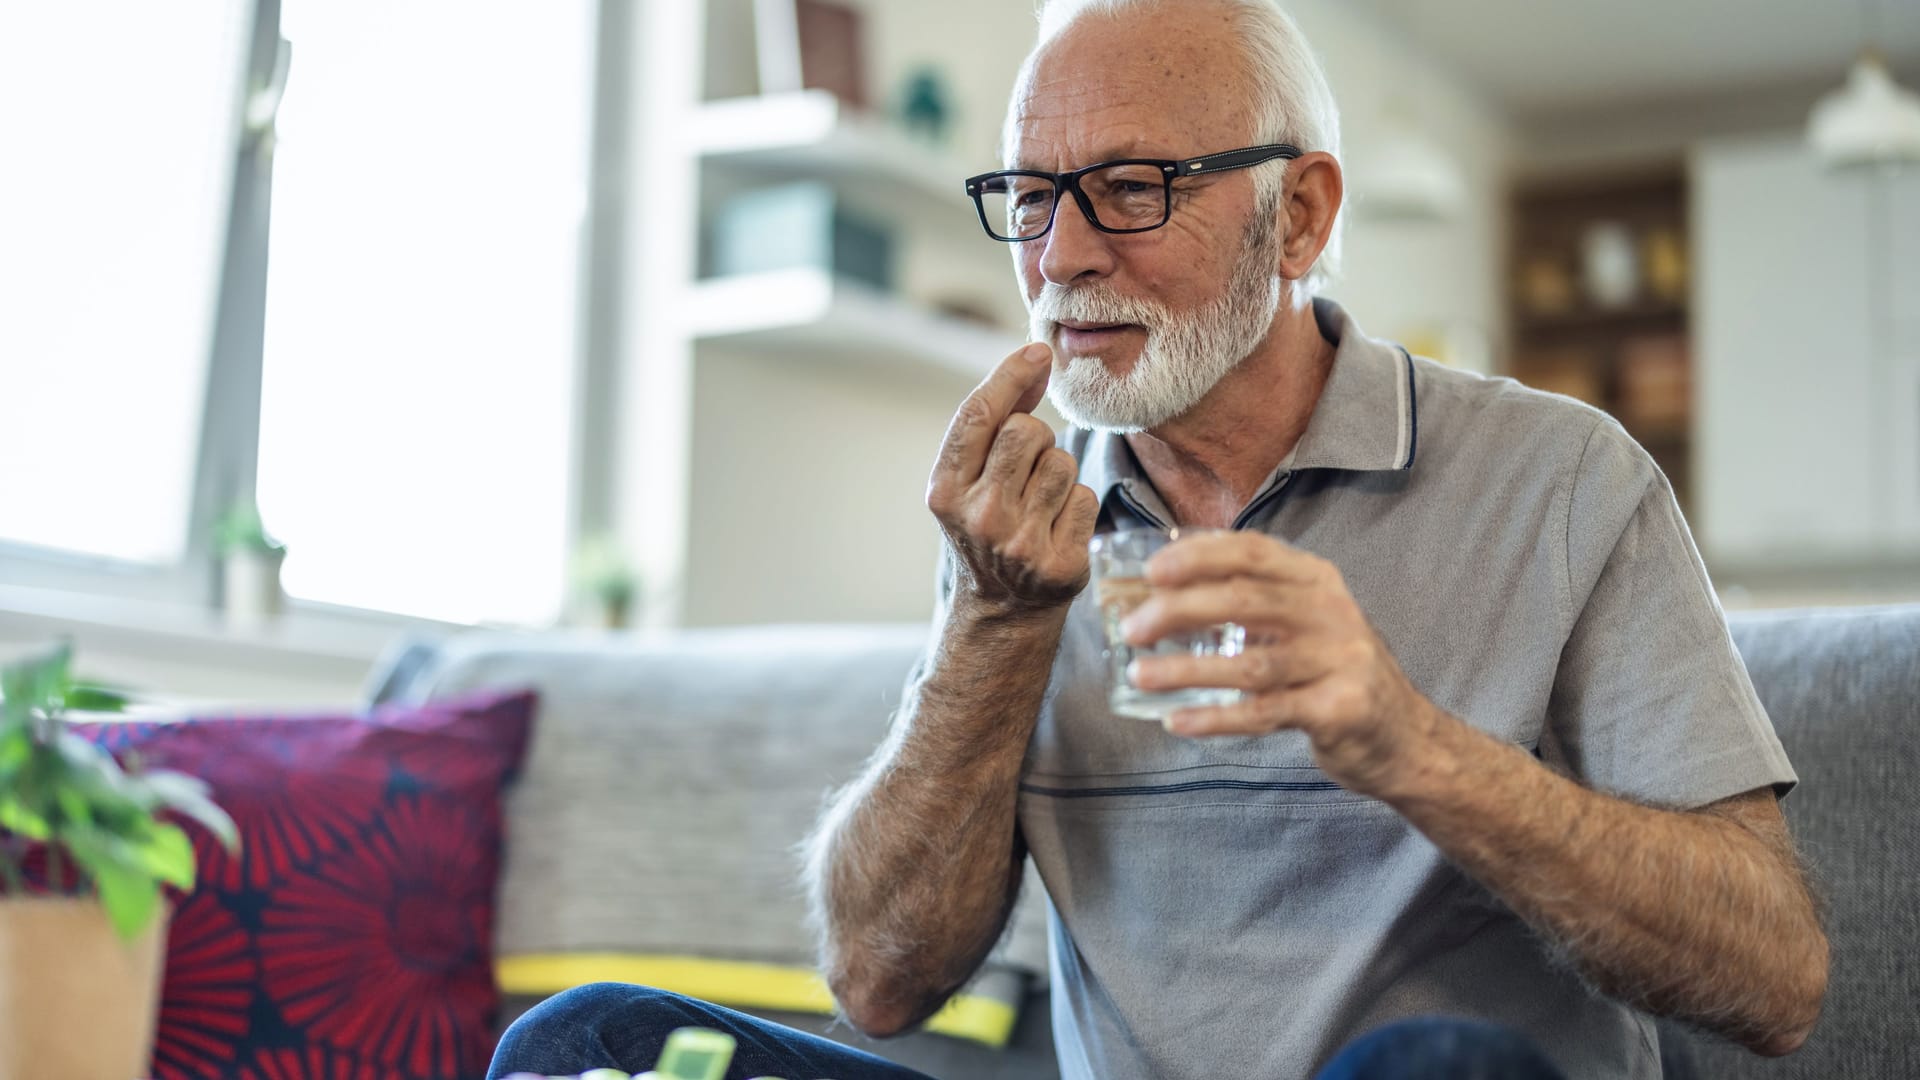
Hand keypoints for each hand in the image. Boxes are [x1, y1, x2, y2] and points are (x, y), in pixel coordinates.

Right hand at [927, 343, 1100, 617]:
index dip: (1010, 375)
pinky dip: (1077, 506)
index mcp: (944, 490)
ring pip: (1062, 463)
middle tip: (1025, 469)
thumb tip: (1036, 359)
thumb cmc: (987, 525)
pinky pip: (1086, 498)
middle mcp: (978, 517)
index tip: (1038, 352)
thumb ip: (995, 422)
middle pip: (1027, 431)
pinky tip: (1057, 527)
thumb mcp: (970, 479)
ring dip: (1059, 474)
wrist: (1000, 609)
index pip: (978, 416)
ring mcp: (1019, 544)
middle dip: (1035, 438)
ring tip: (1040, 503)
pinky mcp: (1059, 564)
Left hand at [1121, 531, 1442, 796]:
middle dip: (1179, 611)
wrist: (1404, 737)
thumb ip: (1251, 603)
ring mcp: (1339, 661)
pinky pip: (1266, 712)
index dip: (1199, 555)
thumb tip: (1161, 596)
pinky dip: (1217, 717)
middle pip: (1244, 601)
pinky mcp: (1339, 710)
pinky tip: (1178, 722)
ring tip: (1140, 675)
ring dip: (1187, 670)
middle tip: (1132, 629)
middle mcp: (1330, 612)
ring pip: (1250, 663)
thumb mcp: (1303, 623)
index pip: (1253, 552)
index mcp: (1316, 580)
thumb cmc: (1333, 672)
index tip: (1152, 570)